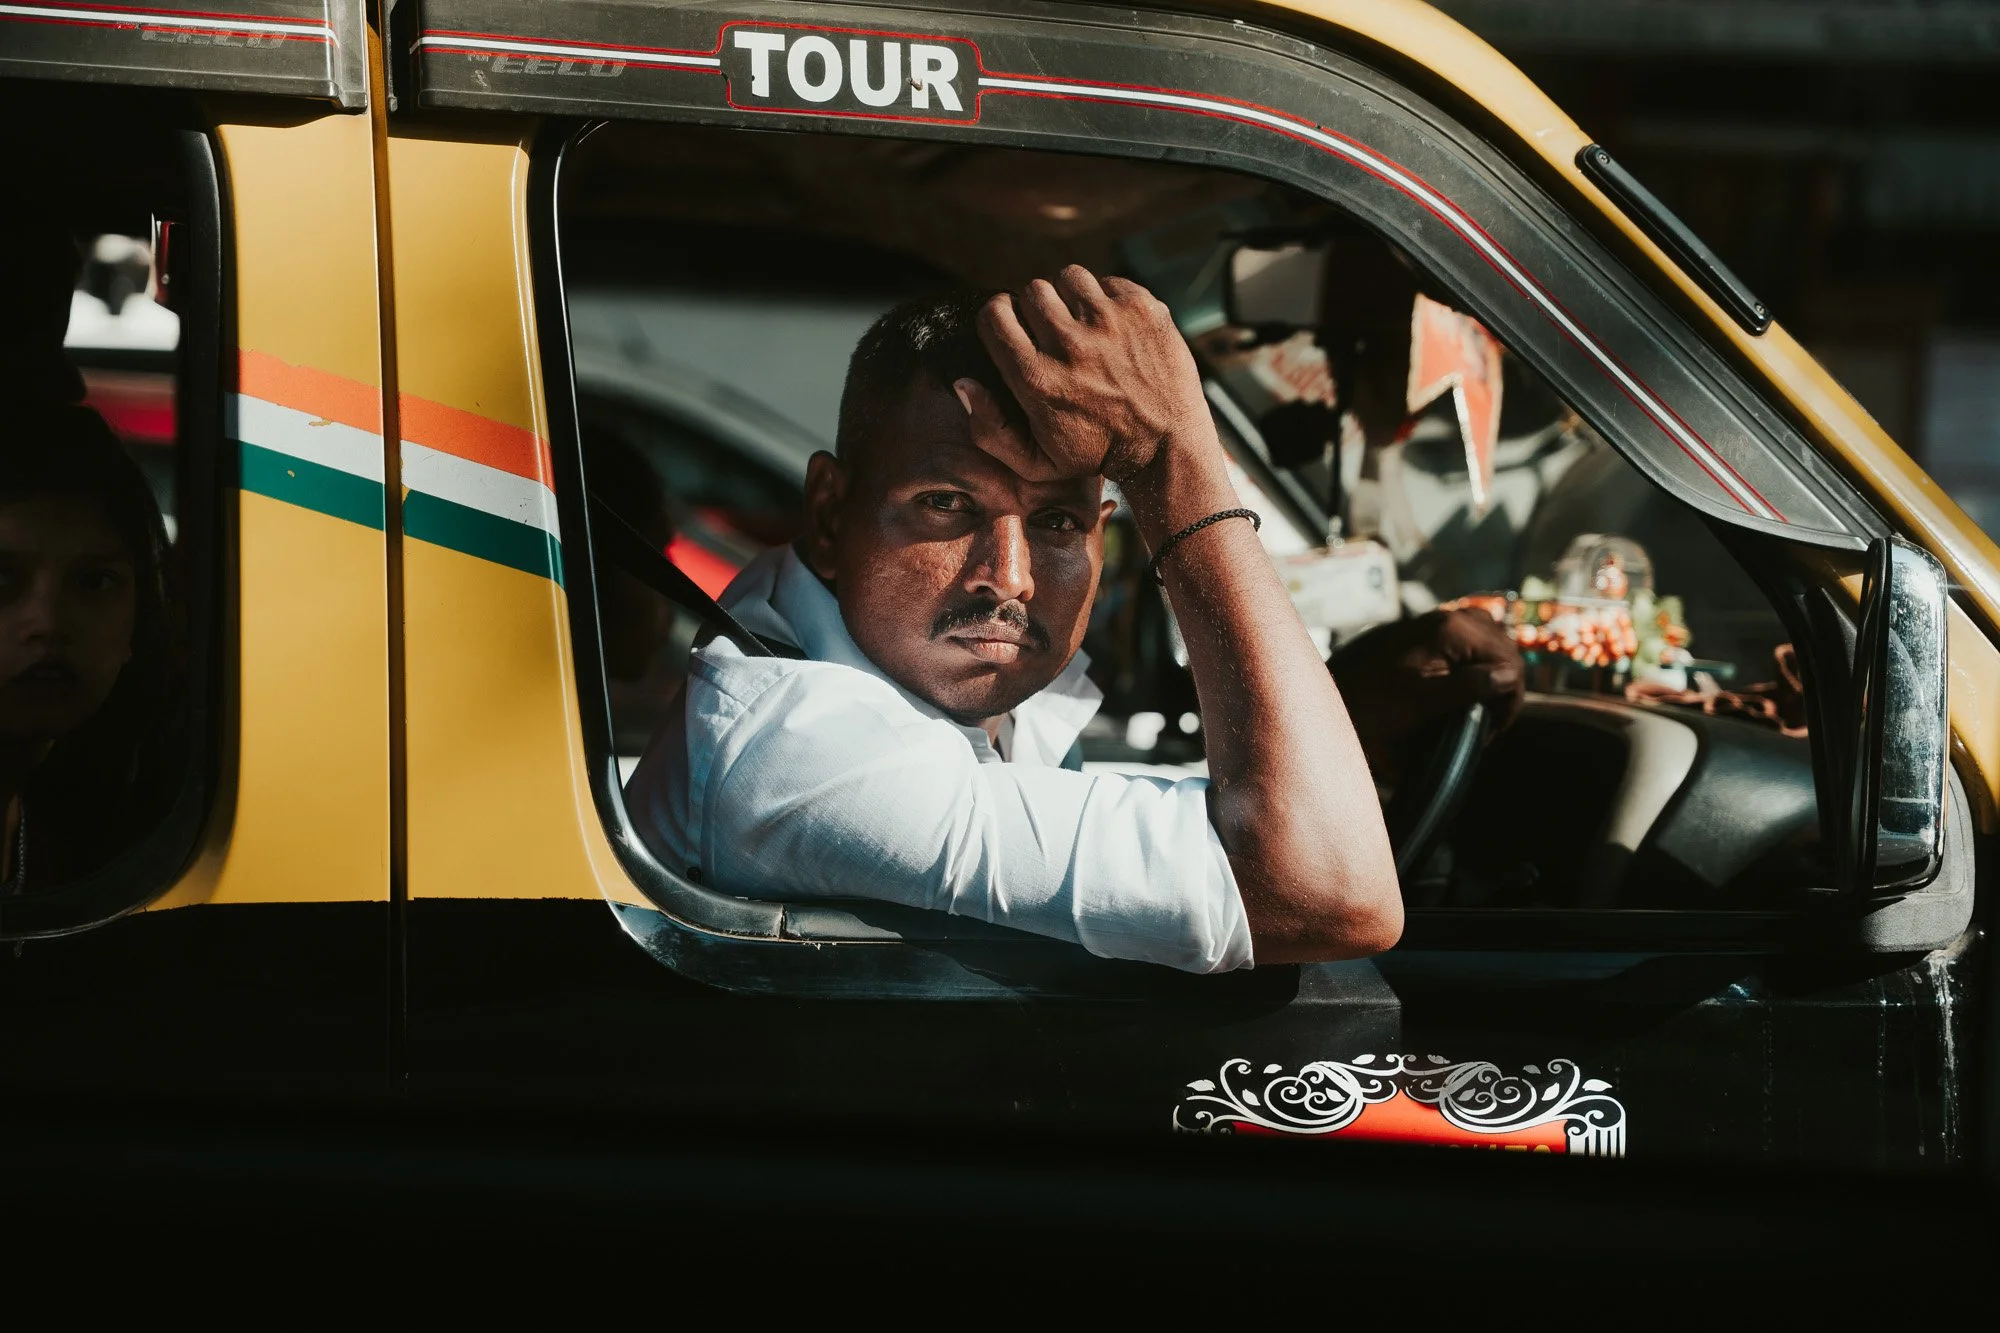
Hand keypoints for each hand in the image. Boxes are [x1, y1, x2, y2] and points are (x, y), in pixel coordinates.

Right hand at [962, 266, 1211, 483]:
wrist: (1167, 447)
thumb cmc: (1097, 455)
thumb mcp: (1036, 462)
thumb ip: (991, 429)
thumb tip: (963, 382)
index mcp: (1038, 379)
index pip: (995, 314)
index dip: (999, 315)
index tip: (1011, 323)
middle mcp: (1070, 345)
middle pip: (1031, 290)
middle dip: (1036, 307)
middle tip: (1052, 329)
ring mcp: (1109, 323)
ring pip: (1068, 277)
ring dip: (1070, 296)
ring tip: (1082, 321)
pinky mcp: (1142, 309)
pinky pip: (1108, 281)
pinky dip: (1106, 298)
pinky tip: (1113, 326)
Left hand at [1330, 608, 1523, 777]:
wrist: (1338, 695)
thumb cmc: (1375, 702)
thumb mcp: (1424, 700)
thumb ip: (1469, 686)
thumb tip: (1508, 677)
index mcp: (1453, 631)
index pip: (1508, 660)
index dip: (1510, 696)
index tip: (1493, 727)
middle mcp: (1450, 617)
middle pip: (1504, 648)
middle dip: (1505, 685)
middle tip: (1490, 720)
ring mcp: (1440, 620)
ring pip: (1492, 641)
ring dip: (1494, 672)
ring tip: (1483, 704)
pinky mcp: (1432, 630)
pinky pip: (1473, 638)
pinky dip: (1479, 660)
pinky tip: (1471, 683)